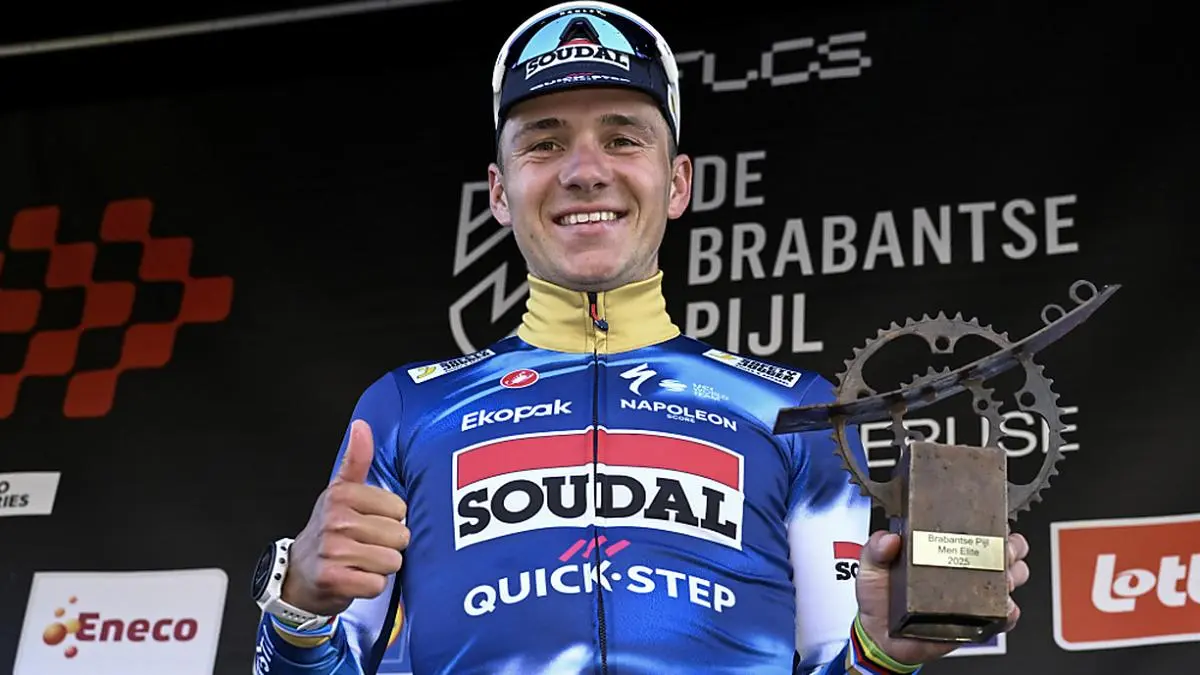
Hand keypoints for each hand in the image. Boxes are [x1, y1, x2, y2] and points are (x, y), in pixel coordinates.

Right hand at [281, 419, 410, 615]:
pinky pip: (377, 584)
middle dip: (388, 545)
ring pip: (391, 561)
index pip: (400, 509)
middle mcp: (336, 520)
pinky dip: (371, 586)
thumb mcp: (340, 492)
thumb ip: (356, 460)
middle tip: (366, 545)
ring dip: (381, 567)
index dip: (390, 520)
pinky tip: (355, 578)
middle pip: (399, 536)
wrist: (299, 573)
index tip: (370, 522)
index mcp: (342, 495)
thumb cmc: (329, 531)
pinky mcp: (333, 580)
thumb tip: (361, 425)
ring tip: (361, 561)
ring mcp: (333, 551)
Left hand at [854, 529, 1030, 665]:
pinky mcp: (977, 622)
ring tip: (1002, 575)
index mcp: (943, 547)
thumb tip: (889, 538)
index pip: (976, 529)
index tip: (992, 521)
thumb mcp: (871, 565)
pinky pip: (1003, 618)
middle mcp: (963, 568)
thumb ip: (876, 548)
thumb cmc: (880, 596)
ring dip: (1012, 574)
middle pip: (1004, 551)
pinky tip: (1004, 608)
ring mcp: (973, 595)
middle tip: (1001, 549)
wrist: (881, 636)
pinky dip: (1009, 612)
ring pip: (1010, 579)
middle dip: (1010, 546)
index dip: (991, 523)